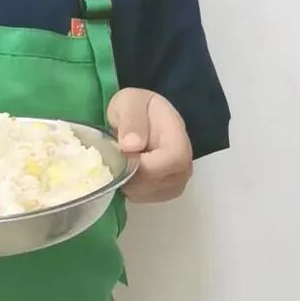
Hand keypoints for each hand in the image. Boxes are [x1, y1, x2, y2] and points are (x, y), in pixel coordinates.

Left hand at [107, 88, 192, 202]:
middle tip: (115, 155)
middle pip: (159, 181)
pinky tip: (126, 170)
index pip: (173, 159)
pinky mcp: (165, 192)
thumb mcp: (130, 102)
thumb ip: (131, 120)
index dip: (146, 164)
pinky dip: (128, 187)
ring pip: (148, 193)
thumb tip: (131, 146)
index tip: (125, 154)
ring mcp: (177, 181)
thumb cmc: (136, 107)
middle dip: (130, 172)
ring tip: (121, 159)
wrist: (142, 117)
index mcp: (178, 136)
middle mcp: (184, 163)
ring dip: (127, 180)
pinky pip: (143, 198)